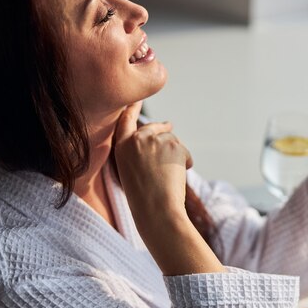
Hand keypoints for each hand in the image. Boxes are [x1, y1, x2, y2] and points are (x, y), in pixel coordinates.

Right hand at [113, 102, 192, 227]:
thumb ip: (138, 151)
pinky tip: (179, 175)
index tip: (136, 97)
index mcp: (120, 148)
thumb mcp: (131, 171)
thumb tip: (163, 130)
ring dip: (176, 154)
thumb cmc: (144, 198)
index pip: (126, 121)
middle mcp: (136, 139)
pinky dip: (186, 162)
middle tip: (170, 125)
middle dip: (164, 129)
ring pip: (171, 140)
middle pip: (155, 128)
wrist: (156, 211)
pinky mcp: (172, 145)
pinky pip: (183, 150)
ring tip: (170, 175)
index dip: (132, 107)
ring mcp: (154, 141)